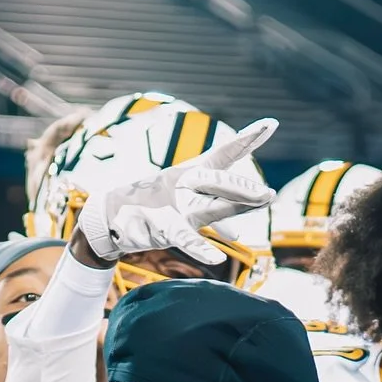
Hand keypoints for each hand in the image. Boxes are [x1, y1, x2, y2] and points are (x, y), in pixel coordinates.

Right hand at [76, 118, 276, 266]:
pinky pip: (184, 238)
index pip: (224, 154)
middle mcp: (184, 185)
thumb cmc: (154, 207)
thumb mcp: (185, 205)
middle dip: (242, 188)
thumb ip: (215, 215)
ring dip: (231, 208)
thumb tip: (238, 233)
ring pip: (206, 207)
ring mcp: (173, 206)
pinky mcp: (161, 228)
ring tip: (258, 208)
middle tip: (269, 195)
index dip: (246, 138)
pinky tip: (217, 258)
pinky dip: (200, 248)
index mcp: (191, 173)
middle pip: (217, 182)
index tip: (270, 124)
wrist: (110, 215)